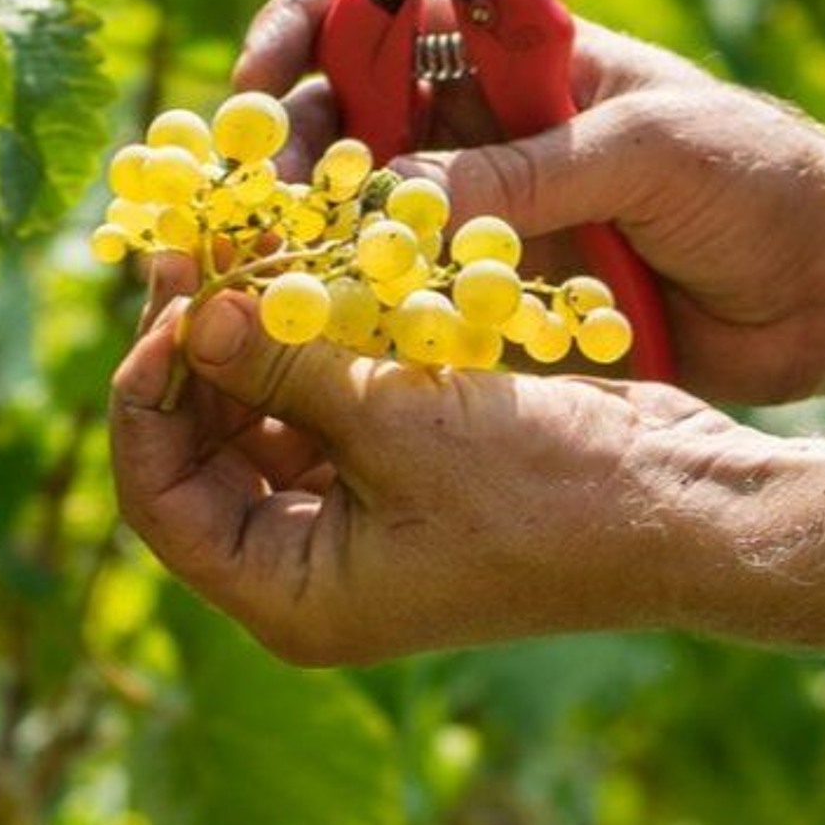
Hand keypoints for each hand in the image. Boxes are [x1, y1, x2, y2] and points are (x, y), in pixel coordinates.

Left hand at [108, 276, 751, 666]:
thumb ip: (286, 366)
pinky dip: (311, 328)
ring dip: (252, 323)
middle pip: (199, 446)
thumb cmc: (544, 488)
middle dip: (195, 342)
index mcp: (290, 593)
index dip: (147, 393)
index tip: (165, 292)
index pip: (159, 498)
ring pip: (259, 407)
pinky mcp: (399, 455)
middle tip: (197, 238)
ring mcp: (355, 509)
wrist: (677, 498)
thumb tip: (192, 313)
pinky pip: (323, 390)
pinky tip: (311, 254)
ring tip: (247, 231)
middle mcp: (308, 559)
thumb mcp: (400, 421)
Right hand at [235, 0, 824, 405]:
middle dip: (286, 151)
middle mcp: (486, 126)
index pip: (380, 10)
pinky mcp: (502, 300)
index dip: (303, 31)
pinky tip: (325, 338)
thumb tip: (391, 190)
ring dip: (309, 238)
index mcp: (518, 54)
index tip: (258, 82)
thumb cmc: (761, 180)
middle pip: (345, 116)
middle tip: (255, 210)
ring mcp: (489, 213)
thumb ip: (527, 169)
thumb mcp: (644, 149)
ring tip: (272, 278)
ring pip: (363, 214)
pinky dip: (364, 314)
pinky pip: (411, 300)